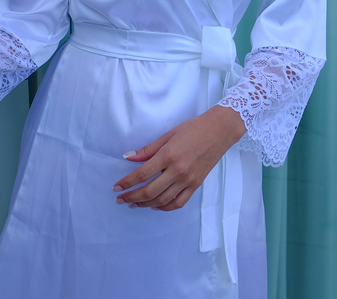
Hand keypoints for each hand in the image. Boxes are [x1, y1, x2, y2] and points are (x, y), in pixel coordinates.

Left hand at [113, 105, 245, 210]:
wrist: (219, 131)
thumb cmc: (193, 129)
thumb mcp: (168, 135)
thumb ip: (147, 149)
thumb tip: (128, 157)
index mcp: (169, 156)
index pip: (143, 174)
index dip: (127, 183)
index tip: (116, 187)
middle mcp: (178, 171)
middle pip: (150, 191)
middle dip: (132, 197)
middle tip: (120, 199)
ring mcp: (188, 180)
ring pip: (163, 200)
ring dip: (146, 204)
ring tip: (134, 203)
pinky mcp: (196, 185)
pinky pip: (179, 202)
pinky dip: (165, 207)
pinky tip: (155, 206)